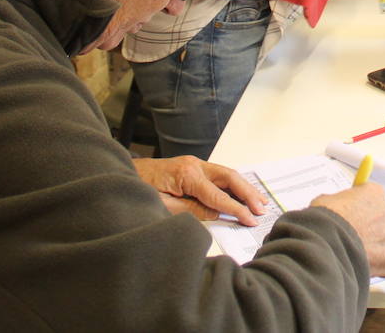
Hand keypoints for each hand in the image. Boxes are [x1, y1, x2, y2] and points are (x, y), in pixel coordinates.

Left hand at [134, 156, 267, 225]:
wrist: (122, 176)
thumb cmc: (138, 191)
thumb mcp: (164, 207)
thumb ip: (192, 210)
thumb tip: (216, 213)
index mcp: (187, 175)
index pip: (218, 196)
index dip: (236, 209)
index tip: (250, 219)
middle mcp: (194, 165)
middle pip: (229, 177)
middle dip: (248, 193)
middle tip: (261, 209)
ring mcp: (194, 164)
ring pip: (227, 174)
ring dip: (244, 188)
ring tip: (259, 201)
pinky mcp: (192, 168)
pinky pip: (218, 176)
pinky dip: (232, 185)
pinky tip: (241, 193)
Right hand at [312, 183, 384, 277]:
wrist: (326, 243)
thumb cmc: (324, 221)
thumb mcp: (325, 202)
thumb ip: (337, 203)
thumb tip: (334, 211)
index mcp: (372, 193)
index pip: (374, 198)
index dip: (362, 210)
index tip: (354, 217)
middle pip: (383, 220)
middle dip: (371, 230)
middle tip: (355, 239)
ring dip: (377, 249)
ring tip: (358, 257)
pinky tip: (383, 270)